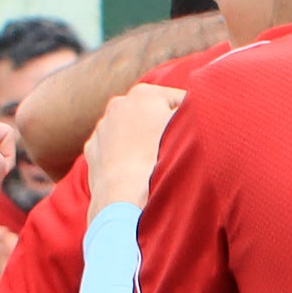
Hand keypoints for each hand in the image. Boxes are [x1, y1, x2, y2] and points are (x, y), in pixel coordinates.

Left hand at [82, 84, 184, 211]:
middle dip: (162, 126)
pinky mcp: (92, 148)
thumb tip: (196, 112)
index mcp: (145, 93)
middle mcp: (118, 103)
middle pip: (151, 112)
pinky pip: (113, 147)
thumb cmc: (160, 163)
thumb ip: (193, 116)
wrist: (124, 199)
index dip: (192, 116)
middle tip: (176, 149)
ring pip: (130, 129)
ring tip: (154, 162)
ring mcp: (102, 126)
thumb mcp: (188, 134)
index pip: (179, 99)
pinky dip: (123, 155)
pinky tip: (134, 171)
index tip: (199, 132)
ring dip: (142, 140)